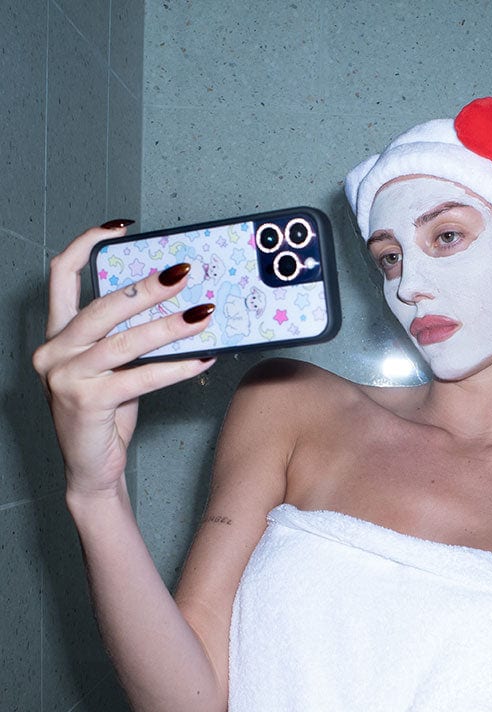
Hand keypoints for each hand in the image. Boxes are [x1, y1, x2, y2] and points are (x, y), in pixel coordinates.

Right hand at [32, 222, 215, 499]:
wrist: (91, 470)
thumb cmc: (105, 416)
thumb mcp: (112, 369)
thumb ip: (128, 339)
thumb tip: (177, 308)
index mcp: (57, 335)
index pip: (61, 275)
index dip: (87, 243)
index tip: (121, 227)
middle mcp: (53, 351)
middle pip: (103, 305)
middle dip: (147, 286)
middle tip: (185, 272)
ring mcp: (65, 376)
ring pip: (125, 341)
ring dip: (170, 326)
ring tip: (204, 315)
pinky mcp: (86, 401)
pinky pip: (141, 378)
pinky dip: (176, 368)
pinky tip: (202, 360)